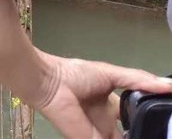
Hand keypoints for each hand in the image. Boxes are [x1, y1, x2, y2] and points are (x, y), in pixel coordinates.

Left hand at [32, 51, 171, 137]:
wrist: (47, 82)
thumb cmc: (74, 75)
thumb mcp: (112, 74)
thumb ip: (139, 80)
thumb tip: (169, 85)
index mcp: (111, 107)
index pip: (134, 121)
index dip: (148, 123)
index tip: (163, 125)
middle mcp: (105, 124)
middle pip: (129, 136)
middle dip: (143, 134)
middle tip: (162, 134)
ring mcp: (98, 135)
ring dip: (133, 138)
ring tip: (157, 136)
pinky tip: (139, 136)